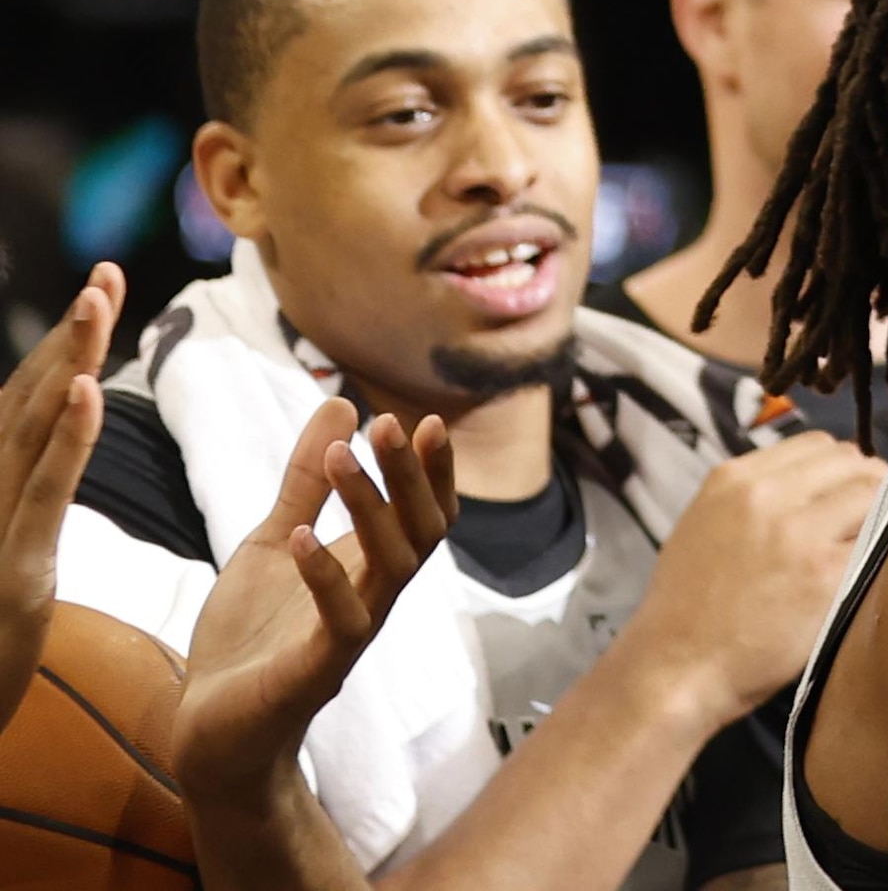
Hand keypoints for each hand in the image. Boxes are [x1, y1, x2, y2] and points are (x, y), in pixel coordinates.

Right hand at [0, 262, 119, 716]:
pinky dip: (67, 438)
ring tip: (99, 300)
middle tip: (108, 270)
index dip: (63, 349)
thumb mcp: (10, 562)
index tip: (102, 292)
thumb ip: (25, 500)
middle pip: (31, 403)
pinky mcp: (10, 572)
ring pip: (32, 432)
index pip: (30, 410)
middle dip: (72, 335)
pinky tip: (89, 389)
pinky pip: (42, 492)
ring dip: (68, 362)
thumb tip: (48, 445)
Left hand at [176, 398, 457, 790]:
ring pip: (392, 565)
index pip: (429, 512)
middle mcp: (376, 595)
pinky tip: (301, 536)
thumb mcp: (274, 540)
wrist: (211, 726)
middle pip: (423, 529)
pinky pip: (341, 618)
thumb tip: (343, 403)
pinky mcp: (317, 667)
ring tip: (340, 457)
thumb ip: (306, 481)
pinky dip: (326, 575)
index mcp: (372, 566)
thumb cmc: (250, 635)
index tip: (426, 419)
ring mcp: (352, 631)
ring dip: (370, 507)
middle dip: (411, 475)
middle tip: (391, 423)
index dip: (434, 470)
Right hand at [613, 434, 884, 716]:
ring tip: (864, 544)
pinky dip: (880, 549)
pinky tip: (864, 571)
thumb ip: (756, 497)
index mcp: (733, 479)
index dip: (838, 469)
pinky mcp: (825, 572)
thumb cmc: (687, 609)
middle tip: (865, 519)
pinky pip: (878, 538)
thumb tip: (818, 483)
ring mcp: (798, 532)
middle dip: (865, 484)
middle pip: (852, 461)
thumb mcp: (705, 526)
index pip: (817, 444)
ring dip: (878, 513)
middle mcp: (766, 495)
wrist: (673, 671)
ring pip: (873, 491)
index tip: (844, 493)